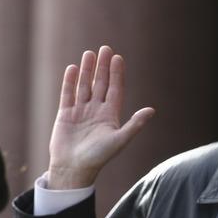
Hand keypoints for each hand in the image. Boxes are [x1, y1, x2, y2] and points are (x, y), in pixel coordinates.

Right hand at [47, 46, 154, 188]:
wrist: (74, 169)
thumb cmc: (99, 157)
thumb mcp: (120, 140)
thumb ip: (135, 124)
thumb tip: (152, 110)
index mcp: (111, 115)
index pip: (115, 89)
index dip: (117, 74)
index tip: (118, 58)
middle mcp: (97, 111)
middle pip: (101, 84)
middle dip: (103, 67)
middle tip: (106, 48)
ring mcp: (81, 112)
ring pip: (84, 86)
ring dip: (87, 70)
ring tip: (89, 53)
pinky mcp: (65, 115)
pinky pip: (68, 94)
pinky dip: (70, 82)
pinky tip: (72, 68)